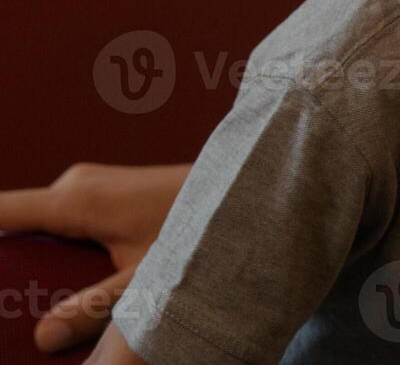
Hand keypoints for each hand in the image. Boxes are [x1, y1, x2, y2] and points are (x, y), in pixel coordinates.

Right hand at [0, 163, 189, 352]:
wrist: (251, 186)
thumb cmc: (205, 227)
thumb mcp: (149, 279)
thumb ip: (95, 308)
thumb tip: (44, 337)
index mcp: (76, 200)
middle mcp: (76, 186)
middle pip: (18, 230)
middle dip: (13, 270)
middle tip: (17, 309)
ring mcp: (91, 187)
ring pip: (44, 231)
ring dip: (41, 268)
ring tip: (43, 308)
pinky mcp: (107, 195)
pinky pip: (67, 227)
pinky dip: (64, 258)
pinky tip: (77, 291)